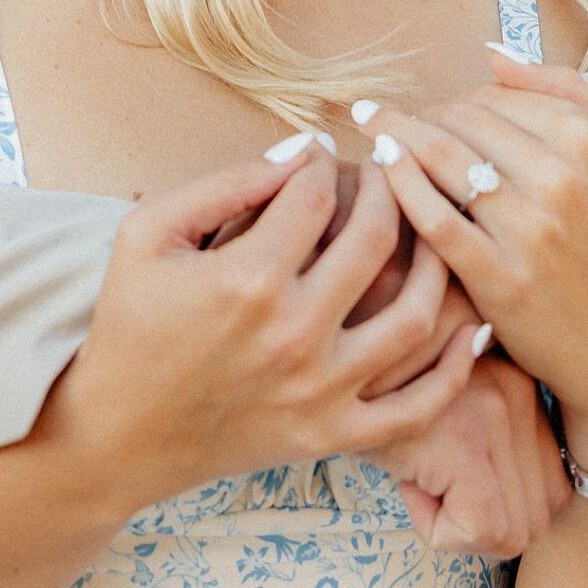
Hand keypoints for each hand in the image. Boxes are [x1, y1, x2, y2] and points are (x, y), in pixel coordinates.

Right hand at [41, 146, 483, 519]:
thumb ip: (224, 183)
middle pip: (375, 240)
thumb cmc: (129, 323)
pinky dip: (453, 370)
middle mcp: (295, 334)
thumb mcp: (147, 232)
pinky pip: (416, 407)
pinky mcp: (332, 434)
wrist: (118, 434)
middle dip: (387, 189)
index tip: (321, 155)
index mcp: (248, 279)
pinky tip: (470, 328)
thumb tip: (301, 152)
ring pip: (414, 317)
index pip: (314, 195)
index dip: (322, 161)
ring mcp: (321, 390)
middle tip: (386, 172)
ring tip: (430, 227)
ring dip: (434, 262)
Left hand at [366, 49, 587, 466]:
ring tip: (371, 127)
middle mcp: (562, 180)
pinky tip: (379, 166)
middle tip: (394, 121)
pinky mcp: (497, 276)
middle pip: (462, 122)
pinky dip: (398, 184)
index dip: (457, 102)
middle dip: (424, 117)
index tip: (437, 113)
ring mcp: (529, 230)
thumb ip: (565, 90)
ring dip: (396, 134)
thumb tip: (493, 53)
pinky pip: (431, 216)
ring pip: (441, 158)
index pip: (494, 97)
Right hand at [387, 352, 571, 558]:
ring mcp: (495, 413)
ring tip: (419, 480)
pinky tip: (406, 483)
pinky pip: (474, 530)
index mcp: (525, 384)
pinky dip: (437, 529)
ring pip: (510, 532)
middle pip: (538, 518)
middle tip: (433, 487)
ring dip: (462, 526)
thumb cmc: (377, 381)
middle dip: (485, 525)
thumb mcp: (445, 399)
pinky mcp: (463, 442)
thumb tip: (512, 519)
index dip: (500, 506)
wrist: (326, 349)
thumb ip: (488, 434)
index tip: (449, 476)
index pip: (555, 491)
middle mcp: (520, 392)